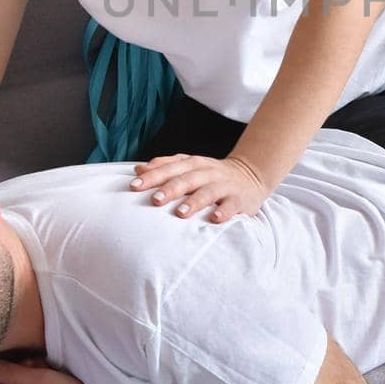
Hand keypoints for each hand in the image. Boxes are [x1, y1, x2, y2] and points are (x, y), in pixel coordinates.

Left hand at [128, 153, 270, 221]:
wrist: (250, 175)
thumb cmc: (210, 175)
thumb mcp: (188, 166)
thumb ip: (164, 167)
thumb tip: (138, 169)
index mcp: (192, 163)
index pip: (170, 167)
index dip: (152, 176)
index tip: (134, 186)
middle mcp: (207, 172)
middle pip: (187, 178)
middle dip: (170, 188)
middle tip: (154, 200)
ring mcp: (224, 185)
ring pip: (208, 191)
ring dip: (195, 201)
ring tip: (181, 213)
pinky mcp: (239, 199)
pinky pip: (231, 205)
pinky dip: (224, 211)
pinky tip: (215, 219)